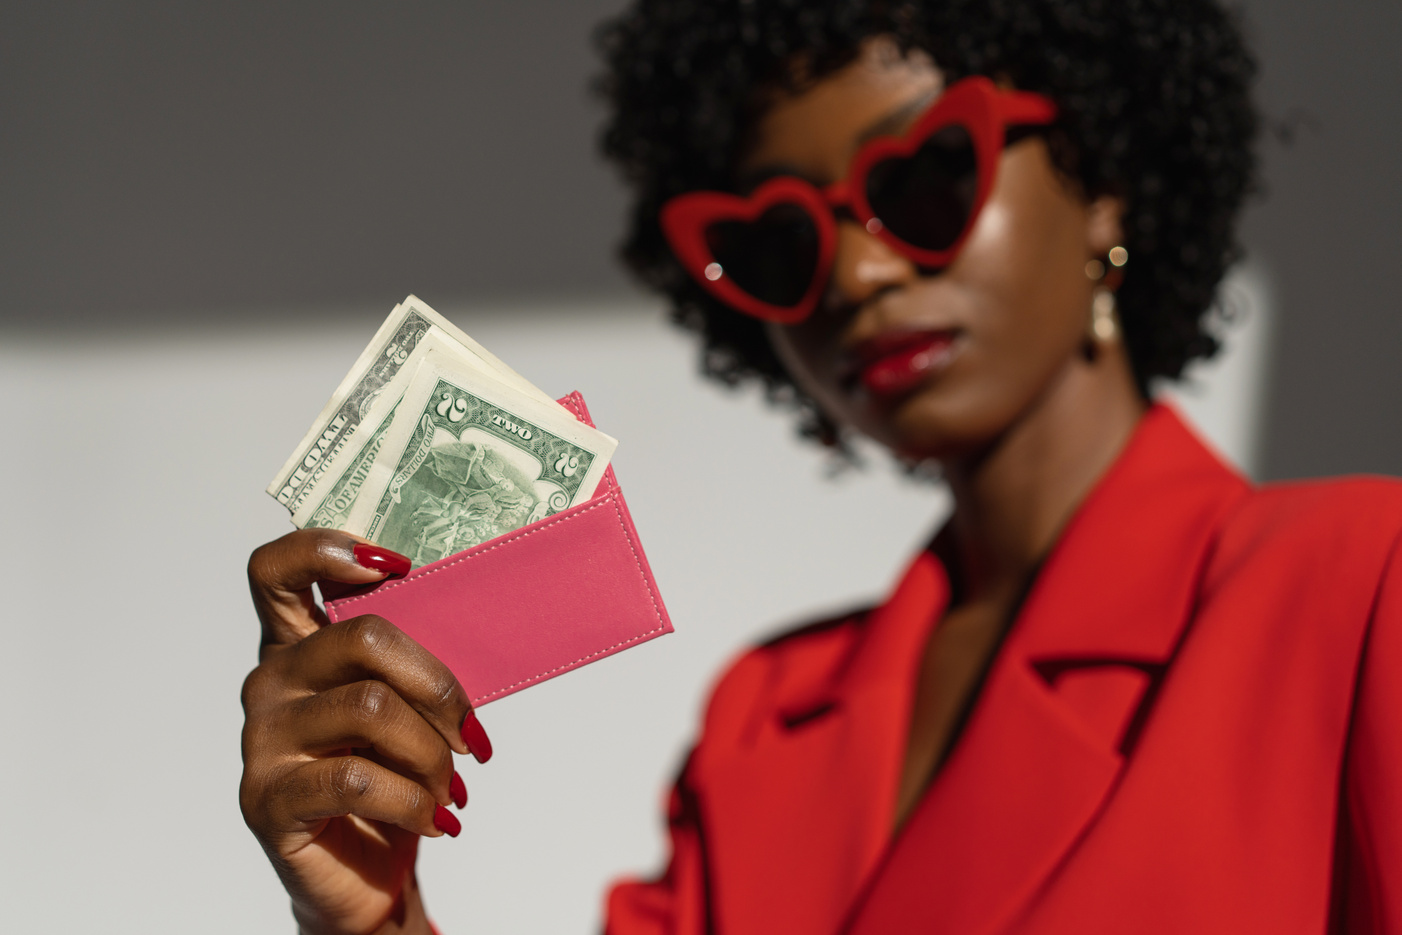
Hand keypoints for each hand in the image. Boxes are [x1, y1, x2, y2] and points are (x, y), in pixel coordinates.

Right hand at [241, 529, 492, 934]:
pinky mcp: (268, 799)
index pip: (279, 569)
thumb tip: (482, 619)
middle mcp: (270, 682)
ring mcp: (261, 740)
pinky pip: (360, 779)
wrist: (364, 876)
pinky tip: (434, 818)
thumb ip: (411, 662)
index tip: (400, 566)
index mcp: (297, 645)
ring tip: (451, 787)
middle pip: (361, 637)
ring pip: (372, 709)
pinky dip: (415, 800)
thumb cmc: (389, 777)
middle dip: (438, 684)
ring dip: (434, 754)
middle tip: (470, 733)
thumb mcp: (404, 709)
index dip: (330, 549)